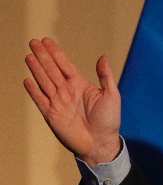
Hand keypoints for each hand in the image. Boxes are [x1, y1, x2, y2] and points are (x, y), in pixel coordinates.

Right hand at [24, 37, 121, 167]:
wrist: (100, 143)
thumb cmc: (109, 120)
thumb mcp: (111, 95)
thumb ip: (105, 76)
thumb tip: (103, 57)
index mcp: (80, 85)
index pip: (65, 65)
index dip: (56, 53)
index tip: (47, 41)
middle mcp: (67, 91)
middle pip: (51, 69)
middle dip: (42, 56)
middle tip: (33, 42)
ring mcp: (58, 102)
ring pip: (44, 81)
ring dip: (36, 69)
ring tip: (29, 56)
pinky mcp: (51, 115)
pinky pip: (40, 100)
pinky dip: (33, 91)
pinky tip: (27, 80)